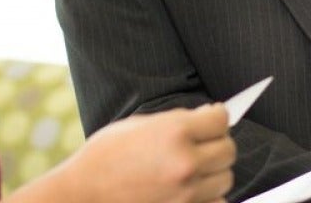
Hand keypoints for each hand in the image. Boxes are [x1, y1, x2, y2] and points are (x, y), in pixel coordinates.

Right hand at [66, 103, 235, 202]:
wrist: (83, 194)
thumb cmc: (105, 156)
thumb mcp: (140, 125)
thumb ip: (177, 120)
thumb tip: (208, 116)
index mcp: (175, 132)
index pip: (221, 119)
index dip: (216, 117)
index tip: (212, 119)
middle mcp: (186, 162)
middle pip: (228, 149)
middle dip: (218, 143)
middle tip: (203, 144)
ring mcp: (186, 192)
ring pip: (225, 178)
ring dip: (214, 172)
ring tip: (194, 169)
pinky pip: (217, 202)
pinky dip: (209, 197)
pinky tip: (191, 190)